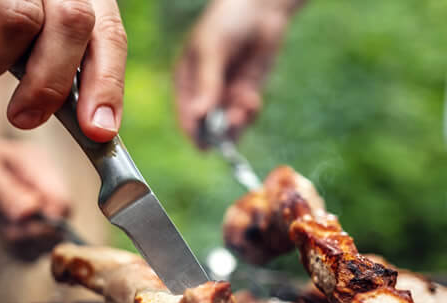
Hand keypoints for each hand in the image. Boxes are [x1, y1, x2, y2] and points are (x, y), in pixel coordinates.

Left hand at [0, 133, 70, 258]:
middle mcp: (46, 195)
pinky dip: (11, 250)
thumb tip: (30, 212)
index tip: (18, 221)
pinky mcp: (27, 233)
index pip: (63, 204)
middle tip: (0, 224)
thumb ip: (3, 190)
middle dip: (28, 235)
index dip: (48, 221)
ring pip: (43, 247)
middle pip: (58, 231)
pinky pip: (29, 254)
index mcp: (41, 170)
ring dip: (17, 244)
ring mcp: (39, 215)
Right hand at [175, 0, 303, 146]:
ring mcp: (226, 97)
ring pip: (228, 125)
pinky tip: (253, 100)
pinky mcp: (246, 95)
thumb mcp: (212, 50)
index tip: (203, 144)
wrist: (260, 9)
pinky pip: (246, 115)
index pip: (186, 115)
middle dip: (218, 130)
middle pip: (207, 126)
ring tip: (244, 110)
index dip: (193, 131)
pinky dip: (250, 113)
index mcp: (186, 83)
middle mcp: (204, 95)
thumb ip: (207, 83)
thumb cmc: (226, 22)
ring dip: (237, 124)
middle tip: (230, 125)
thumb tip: (199, 115)